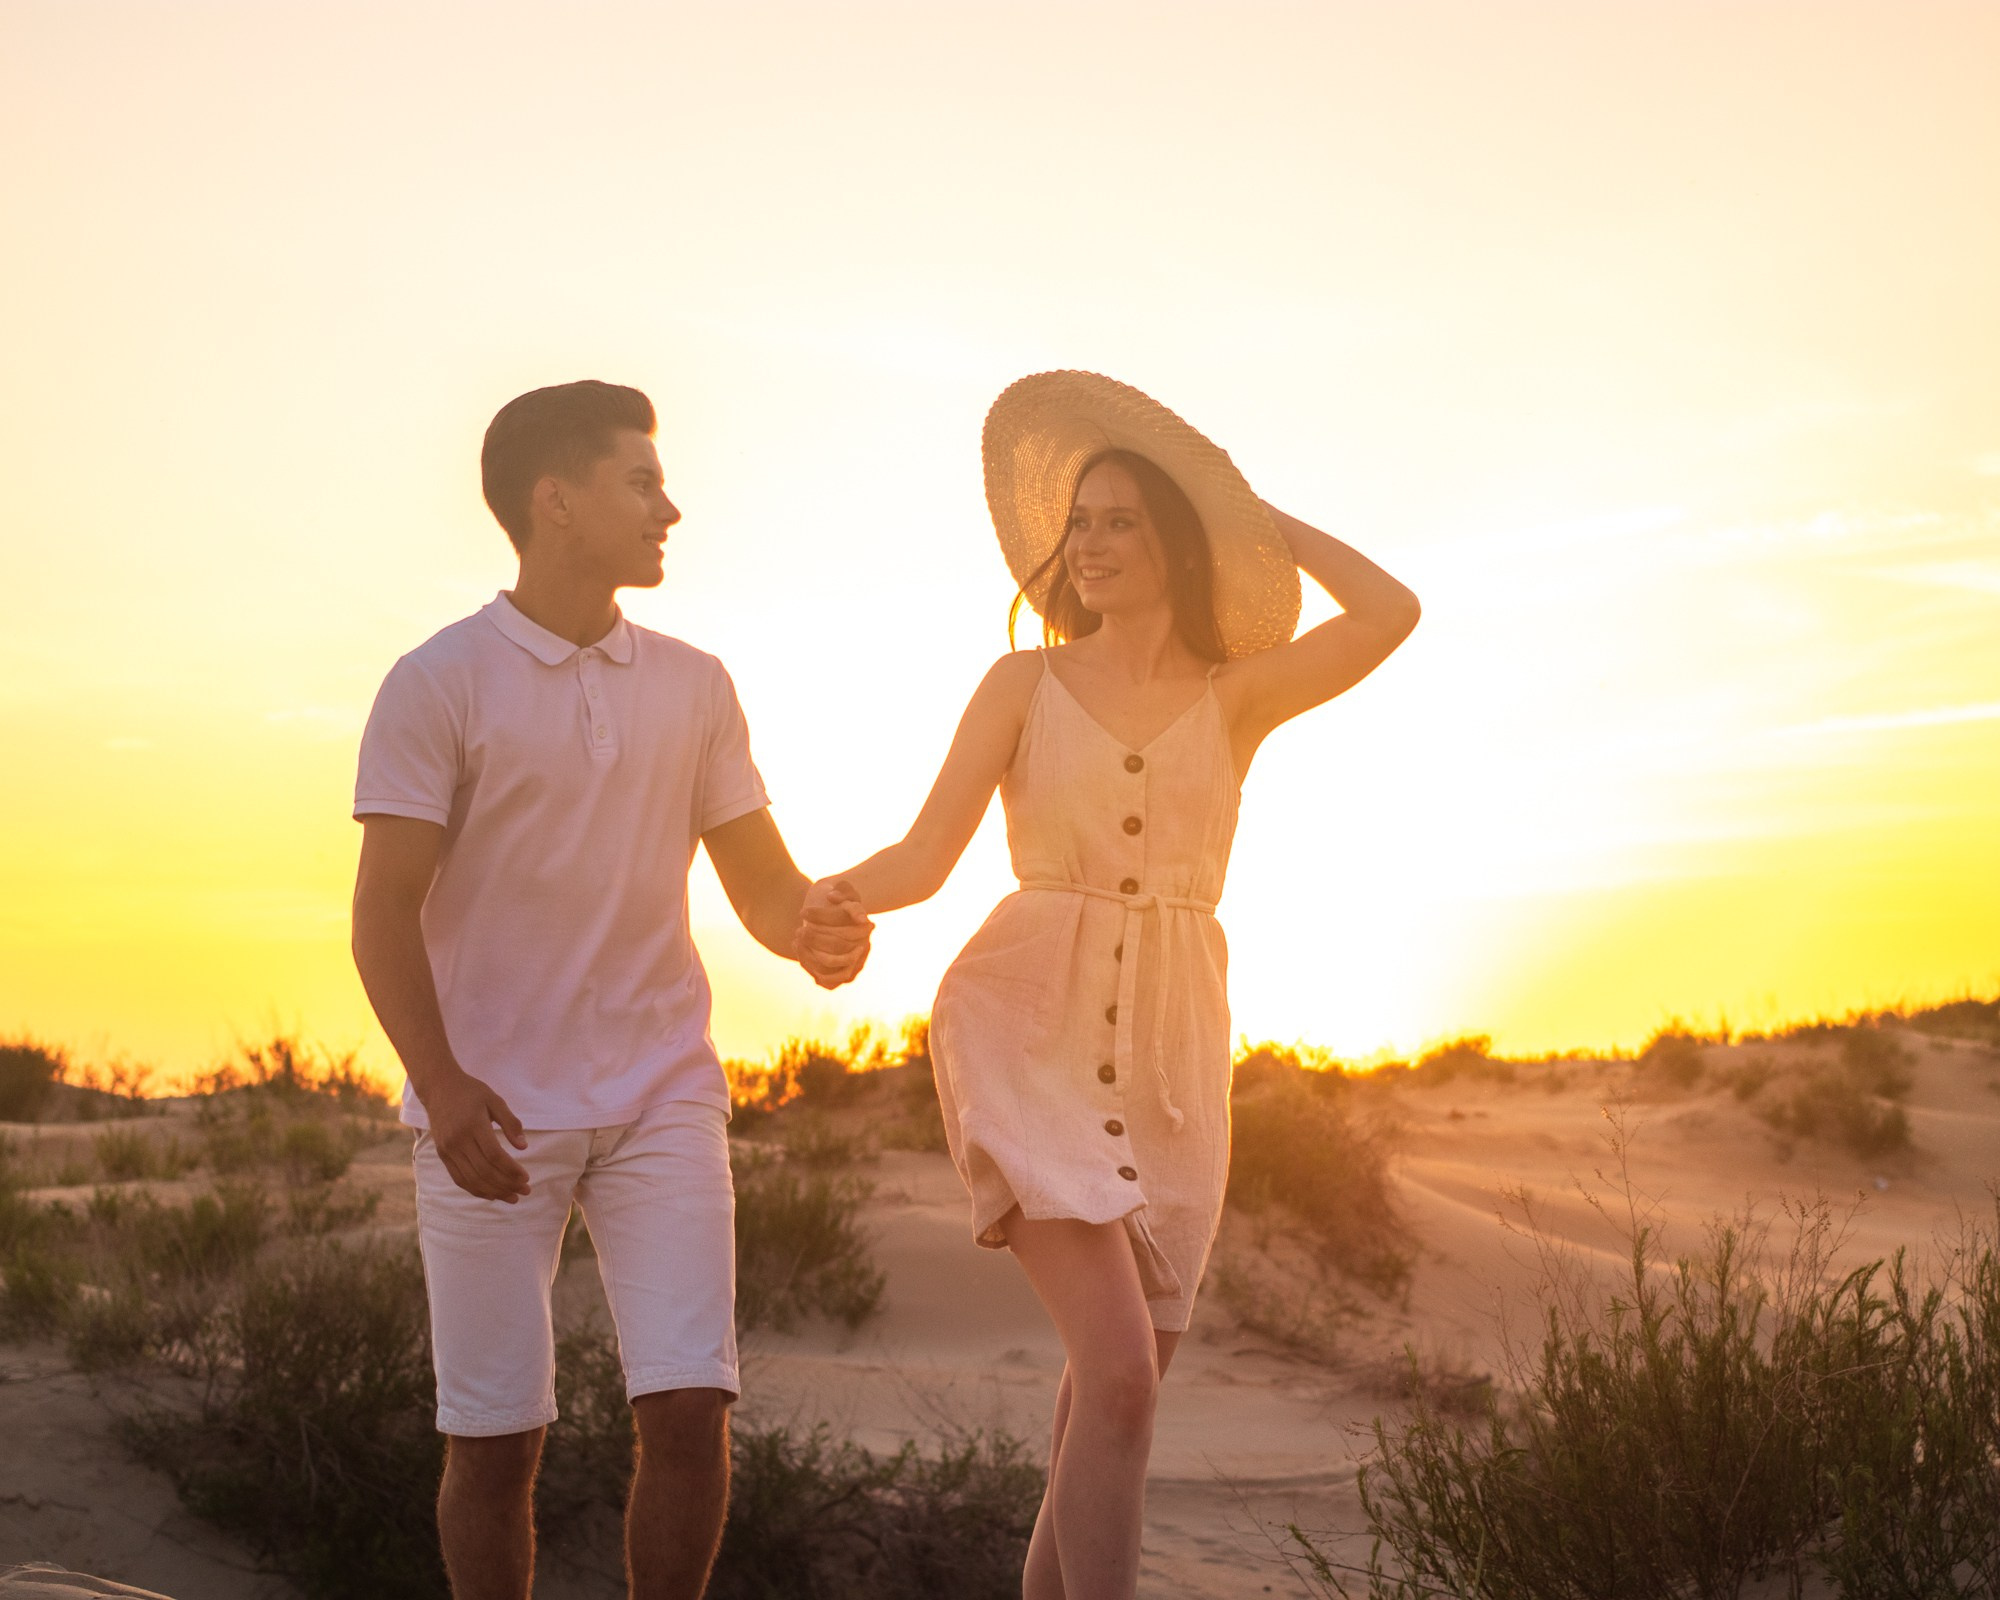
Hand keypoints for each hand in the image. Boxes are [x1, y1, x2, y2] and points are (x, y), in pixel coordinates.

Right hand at [422, 1067, 531, 1201]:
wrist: (439, 1088)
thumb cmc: (471, 1092)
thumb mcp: (495, 1100)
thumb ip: (511, 1123)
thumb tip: (524, 1147)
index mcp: (473, 1125)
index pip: (494, 1155)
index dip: (511, 1170)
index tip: (526, 1177)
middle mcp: (458, 1140)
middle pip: (484, 1171)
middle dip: (507, 1185)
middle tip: (525, 1190)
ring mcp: (448, 1150)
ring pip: (471, 1179)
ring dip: (494, 1192)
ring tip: (513, 1197)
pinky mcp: (442, 1155)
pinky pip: (459, 1179)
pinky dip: (476, 1189)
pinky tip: (492, 1194)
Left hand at [795, 877, 872, 989]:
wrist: (831, 916)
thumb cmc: (835, 898)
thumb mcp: (842, 888)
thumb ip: (843, 889)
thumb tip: (833, 898)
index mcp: (865, 927)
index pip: (843, 926)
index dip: (821, 918)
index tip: (802, 911)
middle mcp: (863, 947)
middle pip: (838, 947)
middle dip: (814, 939)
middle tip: (798, 930)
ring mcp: (854, 964)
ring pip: (833, 967)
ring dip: (810, 956)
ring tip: (796, 940)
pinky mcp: (843, 974)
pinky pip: (829, 981)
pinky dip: (811, 969)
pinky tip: (799, 951)